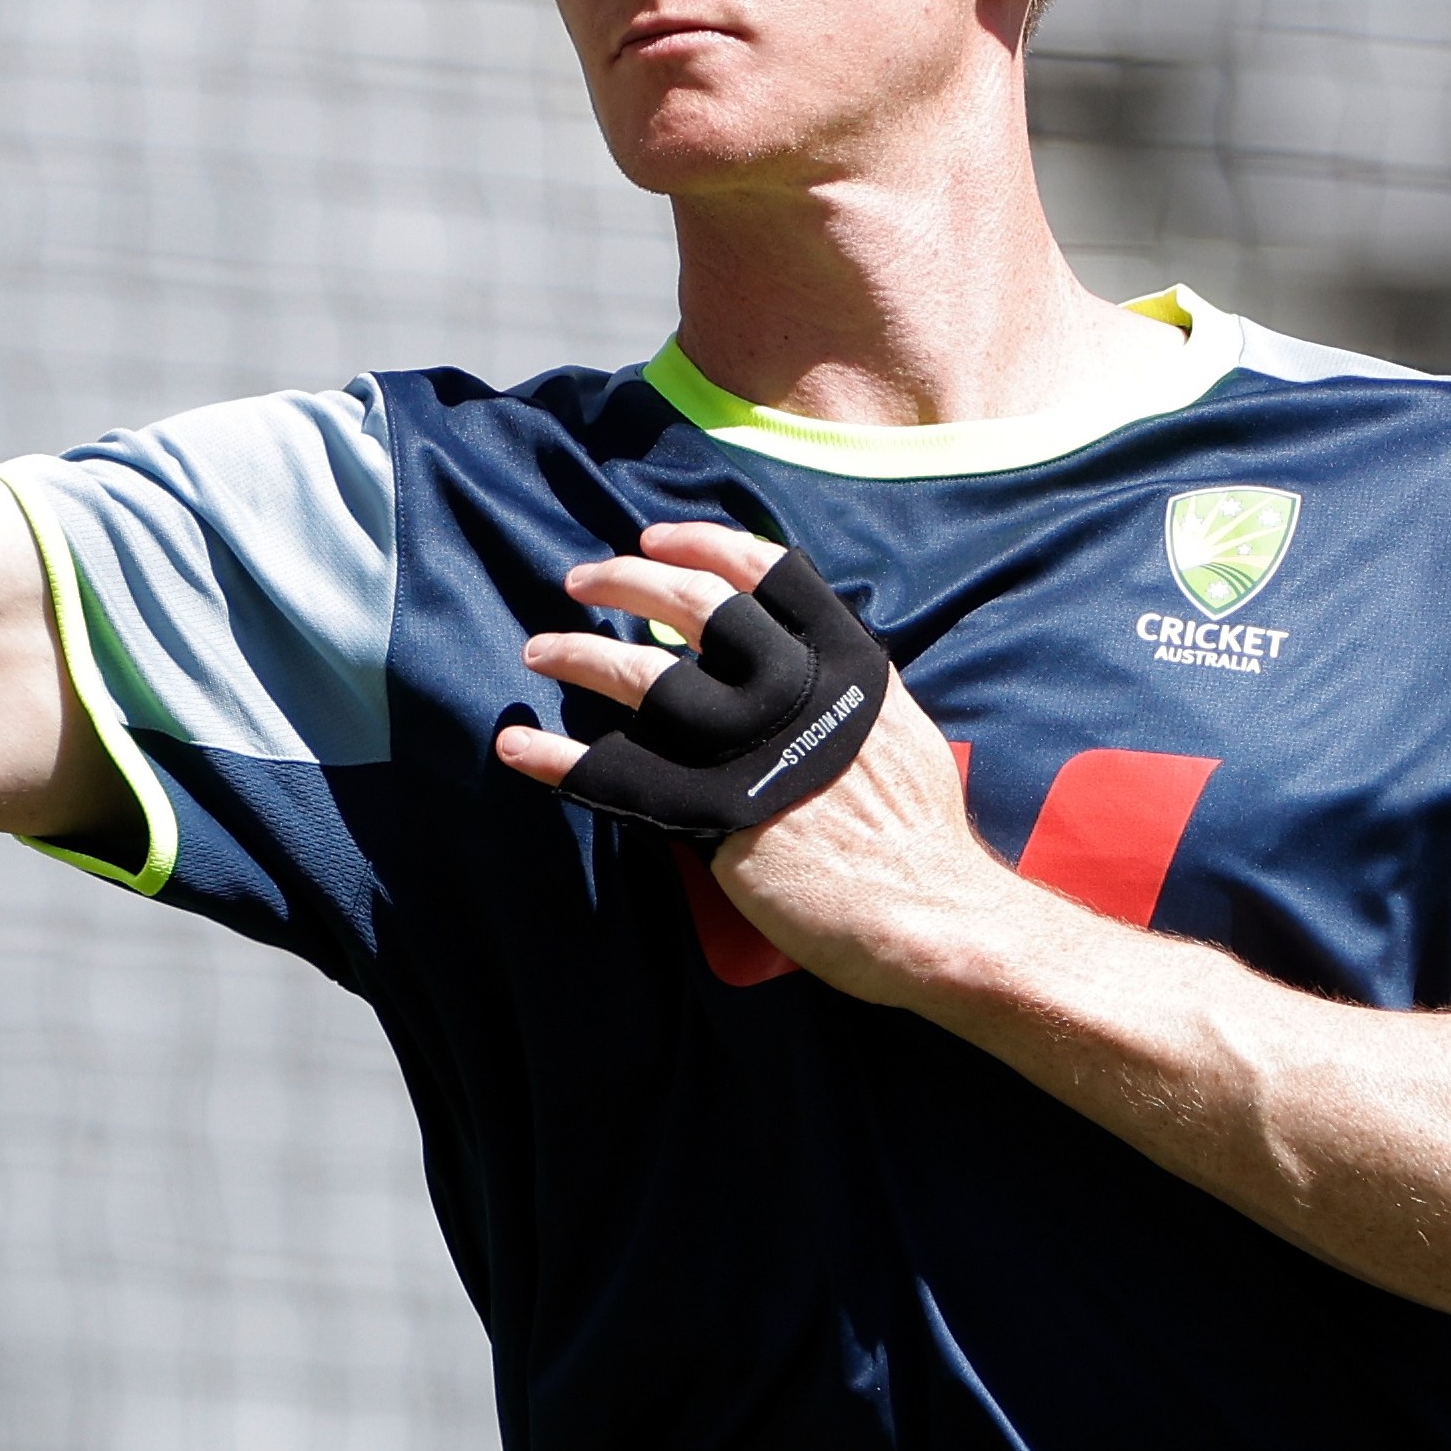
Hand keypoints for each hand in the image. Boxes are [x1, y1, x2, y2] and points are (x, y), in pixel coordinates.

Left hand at [495, 520, 1023, 1000]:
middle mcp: (793, 692)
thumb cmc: (920, 838)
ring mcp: (750, 751)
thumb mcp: (897, 730)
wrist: (932, 914)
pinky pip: (617, 777)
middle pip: (694, 606)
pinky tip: (518, 745)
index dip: (702, 545)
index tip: (654, 537)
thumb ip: (838, 689)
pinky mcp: (713, 816)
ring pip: (643, 679)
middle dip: (626, 580)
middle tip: (581, 579)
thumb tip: (789, 664)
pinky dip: (558, 758)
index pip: (769, 572)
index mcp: (846, 664)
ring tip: (539, 649)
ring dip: (579, 655)